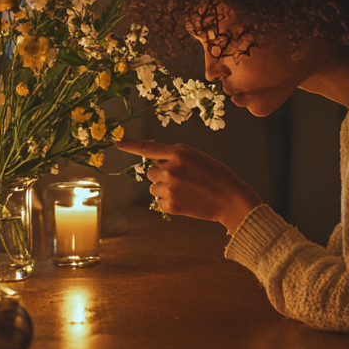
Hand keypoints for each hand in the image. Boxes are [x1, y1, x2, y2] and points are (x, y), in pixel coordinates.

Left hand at [115, 140, 260, 233]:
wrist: (230, 199)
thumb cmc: (216, 175)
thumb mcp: (197, 156)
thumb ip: (176, 155)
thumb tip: (156, 158)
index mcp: (179, 153)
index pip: (149, 148)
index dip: (131, 145)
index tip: (118, 143)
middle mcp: (171, 169)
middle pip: (151, 172)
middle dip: (161, 175)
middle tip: (182, 180)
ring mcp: (170, 188)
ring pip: (153, 188)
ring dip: (164, 189)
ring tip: (185, 191)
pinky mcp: (171, 205)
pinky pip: (159, 202)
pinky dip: (168, 202)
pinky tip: (185, 201)